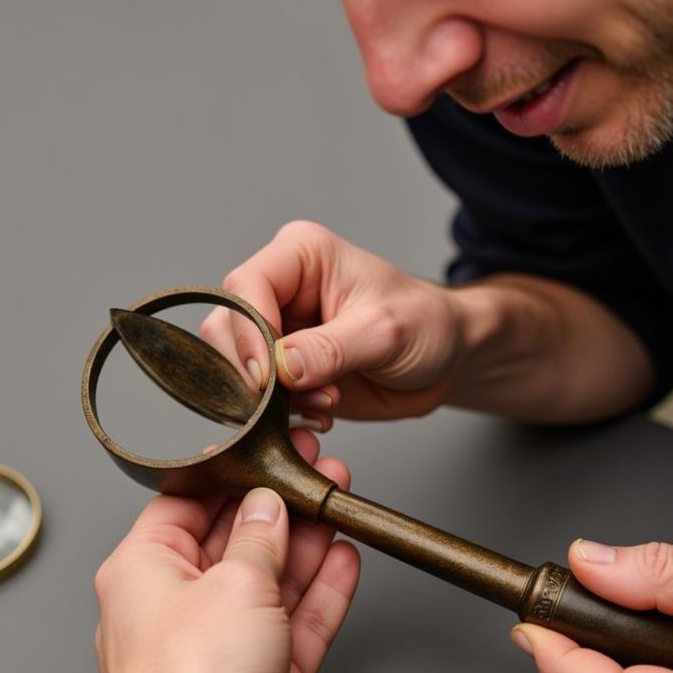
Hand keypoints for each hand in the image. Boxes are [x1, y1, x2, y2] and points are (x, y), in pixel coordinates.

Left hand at [75, 430, 359, 672]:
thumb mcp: (233, 581)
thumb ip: (261, 537)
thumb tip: (269, 507)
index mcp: (143, 572)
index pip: (185, 505)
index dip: (230, 476)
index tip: (265, 454)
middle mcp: (178, 608)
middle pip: (235, 541)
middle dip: (279, 506)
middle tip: (316, 471)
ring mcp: (222, 646)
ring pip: (271, 581)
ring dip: (308, 543)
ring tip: (339, 500)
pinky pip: (296, 624)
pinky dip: (321, 592)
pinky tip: (345, 558)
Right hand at [206, 220, 465, 426]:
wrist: (446, 359)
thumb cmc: (425, 323)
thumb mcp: (385, 332)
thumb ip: (331, 349)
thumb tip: (282, 368)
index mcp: (299, 257)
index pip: (245, 286)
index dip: (249, 334)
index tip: (268, 377)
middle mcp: (279, 290)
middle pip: (226, 328)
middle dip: (257, 372)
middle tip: (300, 396)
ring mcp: (278, 333)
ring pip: (235, 369)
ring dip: (271, 400)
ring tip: (324, 404)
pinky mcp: (283, 372)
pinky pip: (257, 399)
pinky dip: (281, 416)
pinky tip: (320, 415)